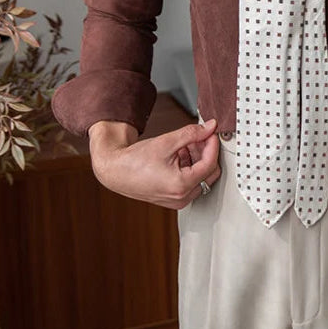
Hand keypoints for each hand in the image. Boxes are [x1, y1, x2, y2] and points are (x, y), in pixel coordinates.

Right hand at [89, 118, 221, 209]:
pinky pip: (191, 183)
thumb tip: (210, 127)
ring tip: (186, 144)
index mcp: (181, 185)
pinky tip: (180, 154)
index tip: (210, 133)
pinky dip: (190, 167)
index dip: (212, 145)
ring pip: (201, 177)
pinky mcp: (174, 199)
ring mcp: (178, 201)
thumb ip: (192, 133)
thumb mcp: (167, 142)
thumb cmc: (135, 160)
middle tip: (199, 137)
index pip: (210, 164)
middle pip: (209, 173)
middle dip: (206, 152)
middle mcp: (182, 197)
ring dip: (198, 159)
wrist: (115, 172)